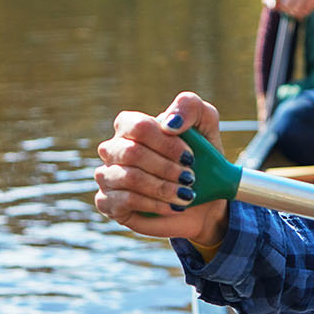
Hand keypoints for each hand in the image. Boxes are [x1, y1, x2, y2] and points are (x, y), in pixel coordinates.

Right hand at [94, 91, 229, 242]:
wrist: (204, 197)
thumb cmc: (201, 156)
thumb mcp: (205, 124)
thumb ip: (189, 107)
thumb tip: (169, 123)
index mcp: (130, 125)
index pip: (138, 126)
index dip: (166, 143)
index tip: (190, 158)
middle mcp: (113, 149)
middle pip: (131, 152)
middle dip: (166, 168)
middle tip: (190, 178)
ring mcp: (107, 175)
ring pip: (129, 178)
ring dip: (163, 187)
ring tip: (185, 194)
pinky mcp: (108, 202)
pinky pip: (125, 201)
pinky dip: (155, 204)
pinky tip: (173, 206)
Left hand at [263, 0, 313, 19]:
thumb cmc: (303, 0)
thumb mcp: (287, 2)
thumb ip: (274, 2)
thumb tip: (264, 1)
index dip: (279, 7)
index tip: (285, 8)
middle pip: (284, 4)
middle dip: (289, 11)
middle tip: (296, 11)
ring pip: (293, 7)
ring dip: (298, 12)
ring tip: (303, 10)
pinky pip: (304, 8)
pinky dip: (306, 12)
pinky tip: (310, 8)